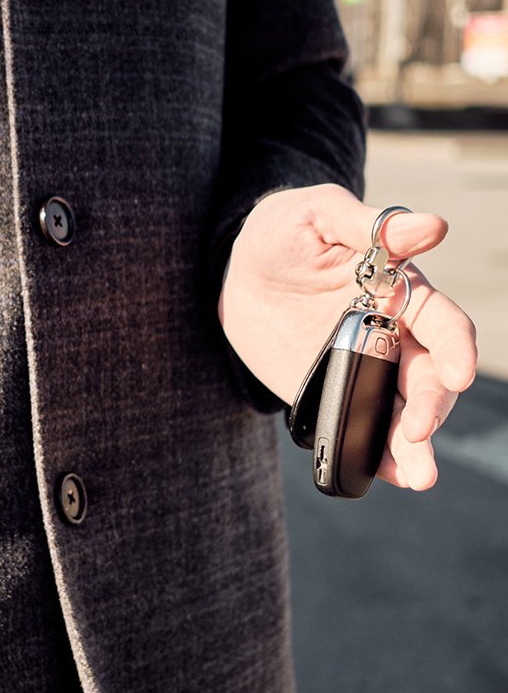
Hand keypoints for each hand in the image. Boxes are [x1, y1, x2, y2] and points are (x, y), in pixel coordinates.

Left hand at [219, 184, 477, 489]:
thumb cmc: (283, 230)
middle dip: (430, 408)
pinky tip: (387, 475)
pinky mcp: (330, 389)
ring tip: (418, 476)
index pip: (442, 323)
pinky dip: (376, 452)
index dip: (455, 349)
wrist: (235, 269)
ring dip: (413, 443)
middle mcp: (391, 333)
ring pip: (400, 409)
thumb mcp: (317, 215)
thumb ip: (368, 227)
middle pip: (427, 377)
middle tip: (419, 433)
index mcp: (400, 290)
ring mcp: (362, 366)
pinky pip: (359, 424)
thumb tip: (432, 225)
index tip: (457, 374)